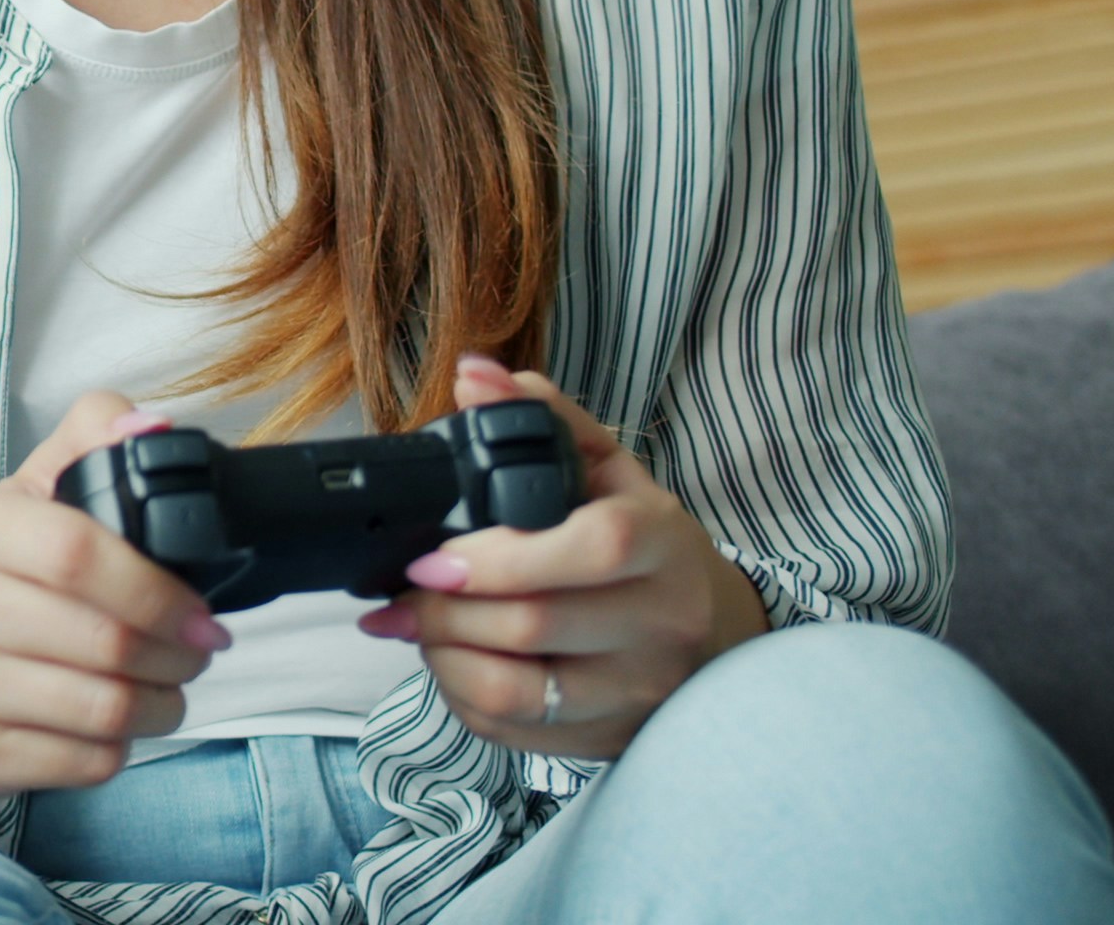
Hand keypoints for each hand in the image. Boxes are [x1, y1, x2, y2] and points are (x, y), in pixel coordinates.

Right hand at [0, 390, 235, 808]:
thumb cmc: (2, 581)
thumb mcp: (36, 495)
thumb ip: (94, 441)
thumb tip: (148, 427)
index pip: (75, 552)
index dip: (156, 587)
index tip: (202, 609)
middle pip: (103, 640)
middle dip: (178, 651)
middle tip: (196, 648)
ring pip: (104, 709)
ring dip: (162, 702)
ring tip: (166, 684)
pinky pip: (86, 760)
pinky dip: (122, 746)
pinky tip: (115, 721)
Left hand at [358, 356, 770, 759]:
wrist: (706, 629)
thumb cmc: (640, 540)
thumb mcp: (605, 468)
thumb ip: (541, 416)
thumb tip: (475, 377)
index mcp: (662, 544)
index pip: (592, 548)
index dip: (499, 556)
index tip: (433, 555)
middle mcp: (660, 623)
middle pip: (534, 624)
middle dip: (444, 607)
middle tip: (407, 587)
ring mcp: (633, 690)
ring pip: (514, 691)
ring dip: (441, 655)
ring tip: (418, 623)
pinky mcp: (602, 736)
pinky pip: (508, 729)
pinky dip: (457, 694)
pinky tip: (449, 659)